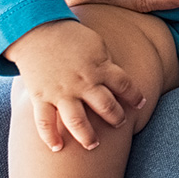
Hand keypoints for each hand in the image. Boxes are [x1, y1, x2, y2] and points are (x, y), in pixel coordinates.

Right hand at [4, 19, 144, 152]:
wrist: (37, 29)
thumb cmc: (70, 35)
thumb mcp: (96, 43)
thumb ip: (106, 63)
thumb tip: (116, 79)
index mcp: (100, 66)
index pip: (125, 84)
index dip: (135, 96)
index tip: (141, 104)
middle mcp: (83, 82)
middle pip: (106, 106)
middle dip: (116, 118)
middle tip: (121, 124)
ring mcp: (62, 92)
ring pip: (78, 121)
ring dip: (87, 136)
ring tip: (94, 145)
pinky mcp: (41, 97)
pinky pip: (45, 122)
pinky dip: (50, 137)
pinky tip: (57, 148)